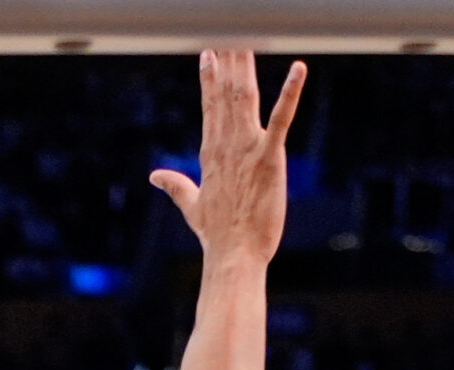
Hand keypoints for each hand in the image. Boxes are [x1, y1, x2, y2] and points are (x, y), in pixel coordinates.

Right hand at [149, 52, 305, 267]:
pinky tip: (299, 68)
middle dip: (228, 61)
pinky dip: (291, 92)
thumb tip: (155, 176)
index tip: (209, 52)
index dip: (210, 78)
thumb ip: (175, 185)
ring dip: (248, 66)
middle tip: (230, 31)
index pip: (210, 107)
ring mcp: (248, 148)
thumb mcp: (192, 206)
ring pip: (246, 97)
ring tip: (248, 38)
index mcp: (211, 153)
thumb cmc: (218, 235)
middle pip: (227, 93)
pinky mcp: (270, 157)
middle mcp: (227, 144)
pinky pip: (282, 118)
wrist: (234, 255)